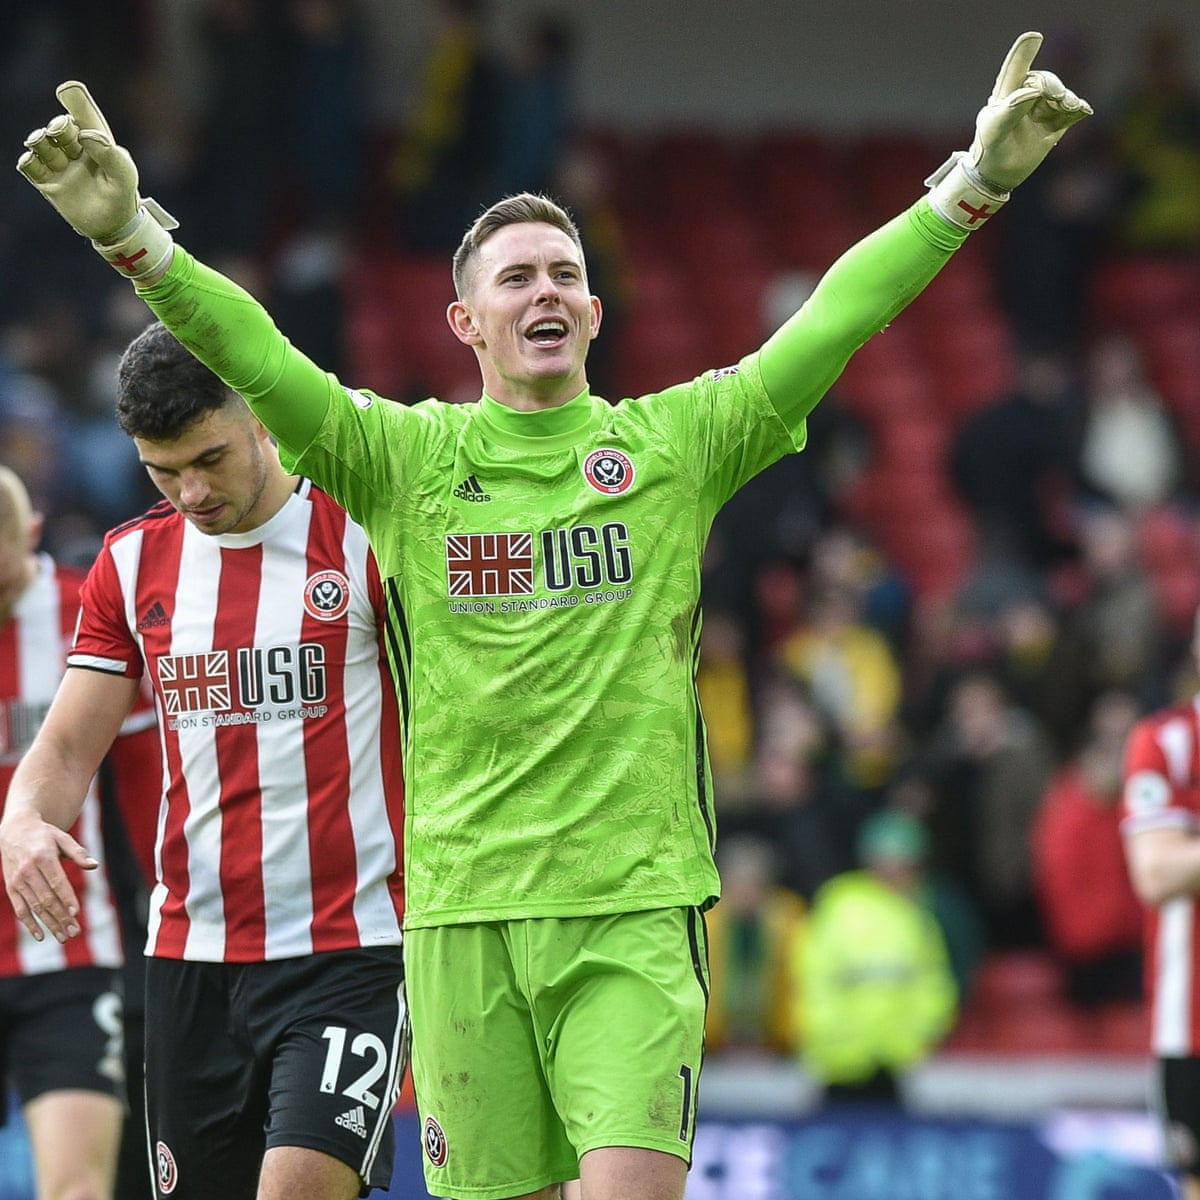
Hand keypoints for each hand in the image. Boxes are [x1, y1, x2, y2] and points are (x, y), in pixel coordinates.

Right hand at [0, 809, 93, 943]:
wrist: (15, 831)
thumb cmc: (44, 835)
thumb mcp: (62, 838)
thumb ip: (78, 852)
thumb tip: (94, 865)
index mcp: (43, 857)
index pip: (57, 882)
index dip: (66, 898)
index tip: (76, 912)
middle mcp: (28, 871)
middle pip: (46, 899)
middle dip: (61, 917)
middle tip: (74, 932)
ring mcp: (17, 881)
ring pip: (35, 907)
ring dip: (49, 924)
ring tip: (63, 937)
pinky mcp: (11, 888)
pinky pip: (20, 909)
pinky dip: (29, 924)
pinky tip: (41, 935)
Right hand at [17, 80, 176, 279]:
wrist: (114, 227)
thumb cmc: (123, 196)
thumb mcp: (125, 176)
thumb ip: (111, 154)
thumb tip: (86, 135)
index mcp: (97, 142)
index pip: (84, 116)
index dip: (76, 100)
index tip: (68, 90)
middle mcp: (75, 149)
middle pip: (59, 127)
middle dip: (59, 126)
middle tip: (63, 131)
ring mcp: (60, 164)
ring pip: (41, 142)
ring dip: (41, 141)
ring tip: (46, 146)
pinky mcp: (48, 182)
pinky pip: (29, 165)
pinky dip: (29, 161)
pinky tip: (33, 161)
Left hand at [969, 31, 1092, 192]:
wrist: (997, 175)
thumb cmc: (990, 148)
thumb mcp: (994, 130)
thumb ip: (1011, 109)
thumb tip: (1034, 91)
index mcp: (1006, 93)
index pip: (1015, 69)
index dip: (1023, 52)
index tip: (1033, 38)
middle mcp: (1026, 97)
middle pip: (1045, 82)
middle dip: (1053, 86)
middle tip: (1056, 97)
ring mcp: (1041, 110)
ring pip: (1060, 97)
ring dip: (1067, 99)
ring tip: (1070, 107)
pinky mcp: (1054, 125)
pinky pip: (1071, 114)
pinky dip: (1078, 111)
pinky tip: (1082, 111)